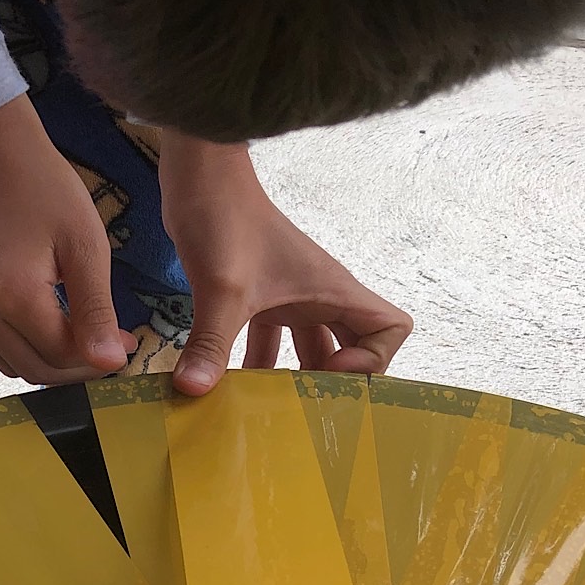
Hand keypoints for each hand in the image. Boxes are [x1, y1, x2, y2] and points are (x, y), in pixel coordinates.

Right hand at [0, 96, 134, 383]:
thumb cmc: (44, 189)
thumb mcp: (85, 246)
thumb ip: (96, 310)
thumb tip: (111, 365)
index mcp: (10, 293)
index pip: (60, 354)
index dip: (98, 357)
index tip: (125, 342)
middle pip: (32, 367)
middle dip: (72, 364)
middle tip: (103, 342)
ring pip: (4, 363)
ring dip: (41, 358)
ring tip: (71, 329)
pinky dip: (11, 344)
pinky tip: (35, 319)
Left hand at [160, 134, 411, 395]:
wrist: (199, 178)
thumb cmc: (227, 220)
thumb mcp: (222, 290)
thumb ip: (212, 342)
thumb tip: (194, 391)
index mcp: (332, 290)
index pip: (391, 329)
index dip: (373, 359)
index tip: (329, 372)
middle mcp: (319, 296)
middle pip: (352, 347)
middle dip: (332, 381)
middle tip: (300, 406)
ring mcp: (290, 295)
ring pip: (307, 347)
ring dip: (291, 377)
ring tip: (264, 406)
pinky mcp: (259, 295)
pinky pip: (269, 338)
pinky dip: (254, 361)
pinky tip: (225, 384)